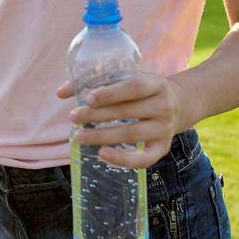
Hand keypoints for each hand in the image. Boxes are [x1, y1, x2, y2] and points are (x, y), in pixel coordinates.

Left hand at [57, 72, 192, 169]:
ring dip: (102, 136)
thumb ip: (95, 83)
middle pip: (128, 112)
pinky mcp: (162, 148)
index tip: (88, 98)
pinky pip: (144, 159)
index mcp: (156, 83)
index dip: (111, 93)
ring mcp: (165, 129)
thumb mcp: (128, 79)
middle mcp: (164, 106)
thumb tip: (60, 93)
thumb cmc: (141, 91)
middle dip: (97, 115)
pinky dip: (123, 160)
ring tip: (78, 137)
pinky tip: (102, 154)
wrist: (178, 104)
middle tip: (73, 117)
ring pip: (131, 134)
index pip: (134, 87)